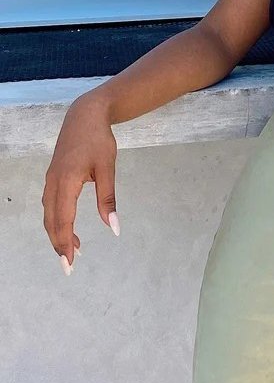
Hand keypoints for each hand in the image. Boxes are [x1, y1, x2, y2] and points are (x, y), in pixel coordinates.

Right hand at [42, 92, 119, 274]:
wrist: (84, 116)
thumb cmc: (98, 141)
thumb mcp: (108, 169)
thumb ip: (108, 198)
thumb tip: (114, 227)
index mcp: (66, 181)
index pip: (63, 219)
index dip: (65, 242)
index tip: (70, 262)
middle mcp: (53, 183)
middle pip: (51, 220)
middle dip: (59, 244)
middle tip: (69, 266)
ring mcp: (51, 180)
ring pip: (50, 214)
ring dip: (58, 233)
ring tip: (73, 250)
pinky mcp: (54, 177)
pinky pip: (52, 204)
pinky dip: (57, 220)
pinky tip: (69, 228)